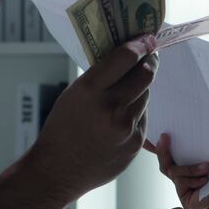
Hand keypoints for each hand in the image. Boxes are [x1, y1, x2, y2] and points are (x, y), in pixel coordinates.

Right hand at [29, 38, 157, 196]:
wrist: (58, 171)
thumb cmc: (62, 129)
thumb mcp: (73, 94)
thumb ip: (100, 77)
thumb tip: (129, 57)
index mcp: (89, 90)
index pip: (125, 57)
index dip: (140, 44)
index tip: (147, 38)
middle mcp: (110, 107)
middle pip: (145, 75)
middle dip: (150, 62)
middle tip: (150, 55)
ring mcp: (125, 127)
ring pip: (145, 96)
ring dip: (141, 88)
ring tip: (129, 88)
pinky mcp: (135, 143)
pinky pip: (143, 118)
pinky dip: (136, 111)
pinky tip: (121, 116)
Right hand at [146, 135, 208, 208]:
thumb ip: (192, 141)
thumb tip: (179, 125)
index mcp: (192, 166)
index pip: (170, 156)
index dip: (158, 147)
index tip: (149, 136)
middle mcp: (187, 179)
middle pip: (165, 164)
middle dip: (163, 151)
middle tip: (165, 137)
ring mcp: (187, 192)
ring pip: (173, 173)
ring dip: (188, 168)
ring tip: (206, 167)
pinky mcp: (189, 203)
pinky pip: (180, 184)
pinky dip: (192, 178)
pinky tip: (206, 178)